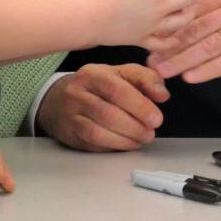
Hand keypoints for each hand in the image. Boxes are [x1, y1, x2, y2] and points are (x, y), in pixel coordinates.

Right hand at [36, 64, 167, 150]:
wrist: (58, 99)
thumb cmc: (98, 85)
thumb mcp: (121, 73)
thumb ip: (145, 78)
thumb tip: (163, 94)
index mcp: (93, 73)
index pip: (117, 89)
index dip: (139, 105)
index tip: (157, 118)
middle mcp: (77, 93)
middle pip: (107, 113)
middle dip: (134, 125)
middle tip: (151, 132)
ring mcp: (70, 115)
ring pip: (98, 131)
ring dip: (125, 139)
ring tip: (143, 139)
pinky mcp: (69, 134)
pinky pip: (92, 143)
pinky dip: (114, 146)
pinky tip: (128, 144)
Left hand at [146, 0, 220, 82]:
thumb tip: (198, 4)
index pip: (196, 8)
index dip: (173, 22)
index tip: (154, 31)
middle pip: (197, 29)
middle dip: (171, 44)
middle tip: (150, 56)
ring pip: (209, 47)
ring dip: (183, 60)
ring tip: (163, 70)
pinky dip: (209, 70)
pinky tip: (191, 77)